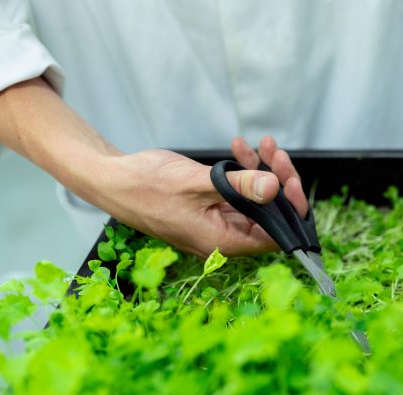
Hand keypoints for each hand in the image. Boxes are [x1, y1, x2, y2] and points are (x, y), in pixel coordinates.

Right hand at [93, 136, 306, 257]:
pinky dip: (242, 172)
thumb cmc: (146, 185)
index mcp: (223, 242)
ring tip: (261, 144)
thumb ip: (239, 186)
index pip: (275, 235)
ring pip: (255, 202)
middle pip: (269, 215)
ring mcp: (216, 223)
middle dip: (277, 181)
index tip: (290, 180)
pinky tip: (240, 148)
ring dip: (261, 172)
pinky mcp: (210, 209)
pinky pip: (237, 194)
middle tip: (275, 153)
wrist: (112, 179)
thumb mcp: (198, 182)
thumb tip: (274, 188)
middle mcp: (223, 238)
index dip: (290, 209)